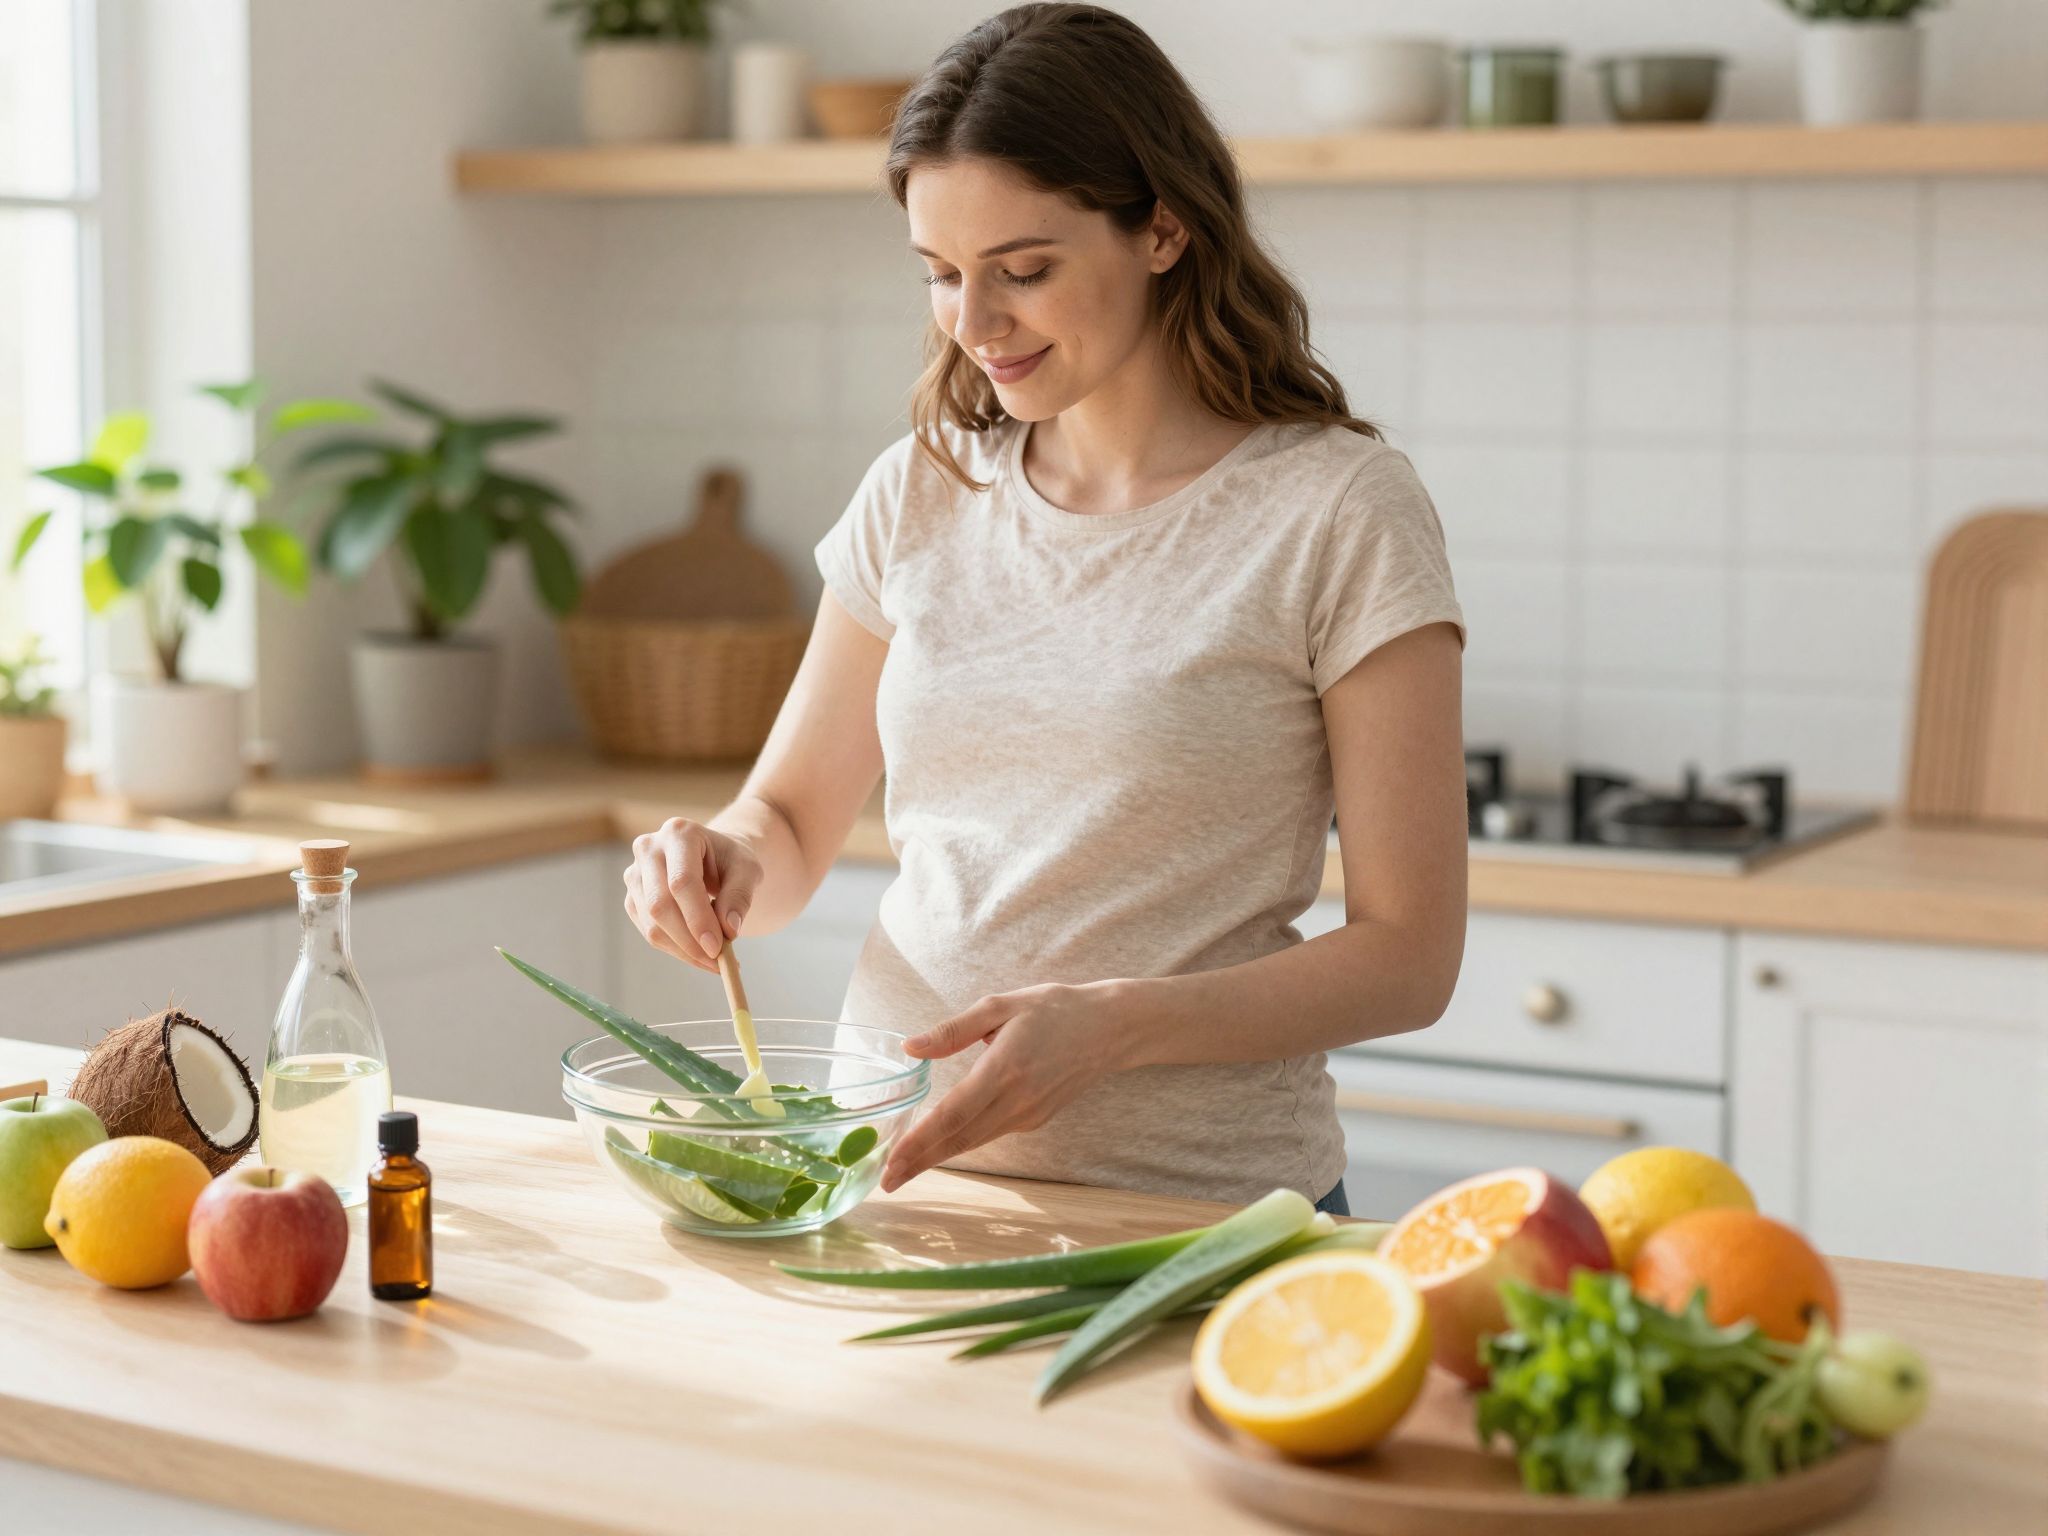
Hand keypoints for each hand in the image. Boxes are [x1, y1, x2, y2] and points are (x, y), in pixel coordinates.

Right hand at [622, 817, 763, 970]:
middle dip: (689, 940)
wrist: (712, 858)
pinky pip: (650, 932)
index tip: (717, 948)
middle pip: (660, 904)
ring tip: (714, 961)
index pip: (682, 882)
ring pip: (652, 923)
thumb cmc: (731, 861)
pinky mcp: (632, 898)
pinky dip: (676, 950)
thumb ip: (740, 895)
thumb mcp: (748, 870)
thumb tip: (730, 929)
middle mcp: (649, 848)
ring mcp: (635, 874)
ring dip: (684, 950)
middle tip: (717, 961)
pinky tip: (699, 955)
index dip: (698, 918)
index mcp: (679, 833)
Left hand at [879, 981, 1134, 1192]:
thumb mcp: (1000, 1005)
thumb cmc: (1053, 1009)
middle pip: (959, 1139)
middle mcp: (1016, 1100)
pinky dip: (962, 1144)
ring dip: (937, 1158)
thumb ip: (953, 1030)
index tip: (892, 1162)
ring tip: (903, 1171)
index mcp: (1004, 1069)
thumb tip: (910, 1048)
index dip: (920, 1141)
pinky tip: (940, 1147)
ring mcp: (1028, 1114)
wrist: (1109, 1029)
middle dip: (920, 1162)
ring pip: (974, 1141)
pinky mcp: (1035, 1119)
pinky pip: (991, 1134)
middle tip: (885, 1182)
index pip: (953, 1114)